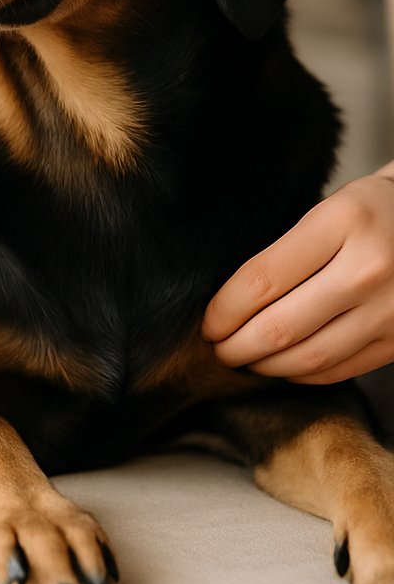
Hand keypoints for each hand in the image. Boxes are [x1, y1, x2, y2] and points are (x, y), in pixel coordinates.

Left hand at [203, 168, 393, 382]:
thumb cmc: (372, 213)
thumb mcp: (327, 210)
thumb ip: (285, 251)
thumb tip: (229, 300)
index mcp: (342, 223)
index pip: (261, 280)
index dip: (224, 310)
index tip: (207, 323)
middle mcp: (369, 269)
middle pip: (279, 326)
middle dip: (236, 346)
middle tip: (216, 348)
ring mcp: (390, 310)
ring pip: (307, 356)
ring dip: (265, 365)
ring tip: (244, 358)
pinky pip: (338, 369)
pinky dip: (301, 373)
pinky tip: (282, 365)